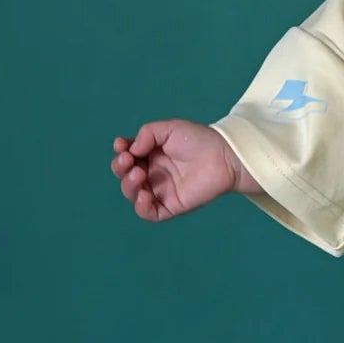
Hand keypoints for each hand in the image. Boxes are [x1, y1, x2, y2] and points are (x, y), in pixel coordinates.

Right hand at [110, 120, 250, 221]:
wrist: (223, 156)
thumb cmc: (199, 140)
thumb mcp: (170, 129)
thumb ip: (147, 134)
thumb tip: (132, 150)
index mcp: (151, 155)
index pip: (127, 157)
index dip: (120, 152)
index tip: (121, 145)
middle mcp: (153, 173)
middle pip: (125, 176)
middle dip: (120, 168)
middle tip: (129, 160)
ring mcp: (161, 191)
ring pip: (133, 195)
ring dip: (128, 185)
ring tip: (139, 174)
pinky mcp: (171, 206)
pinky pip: (149, 214)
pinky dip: (141, 207)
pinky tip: (144, 194)